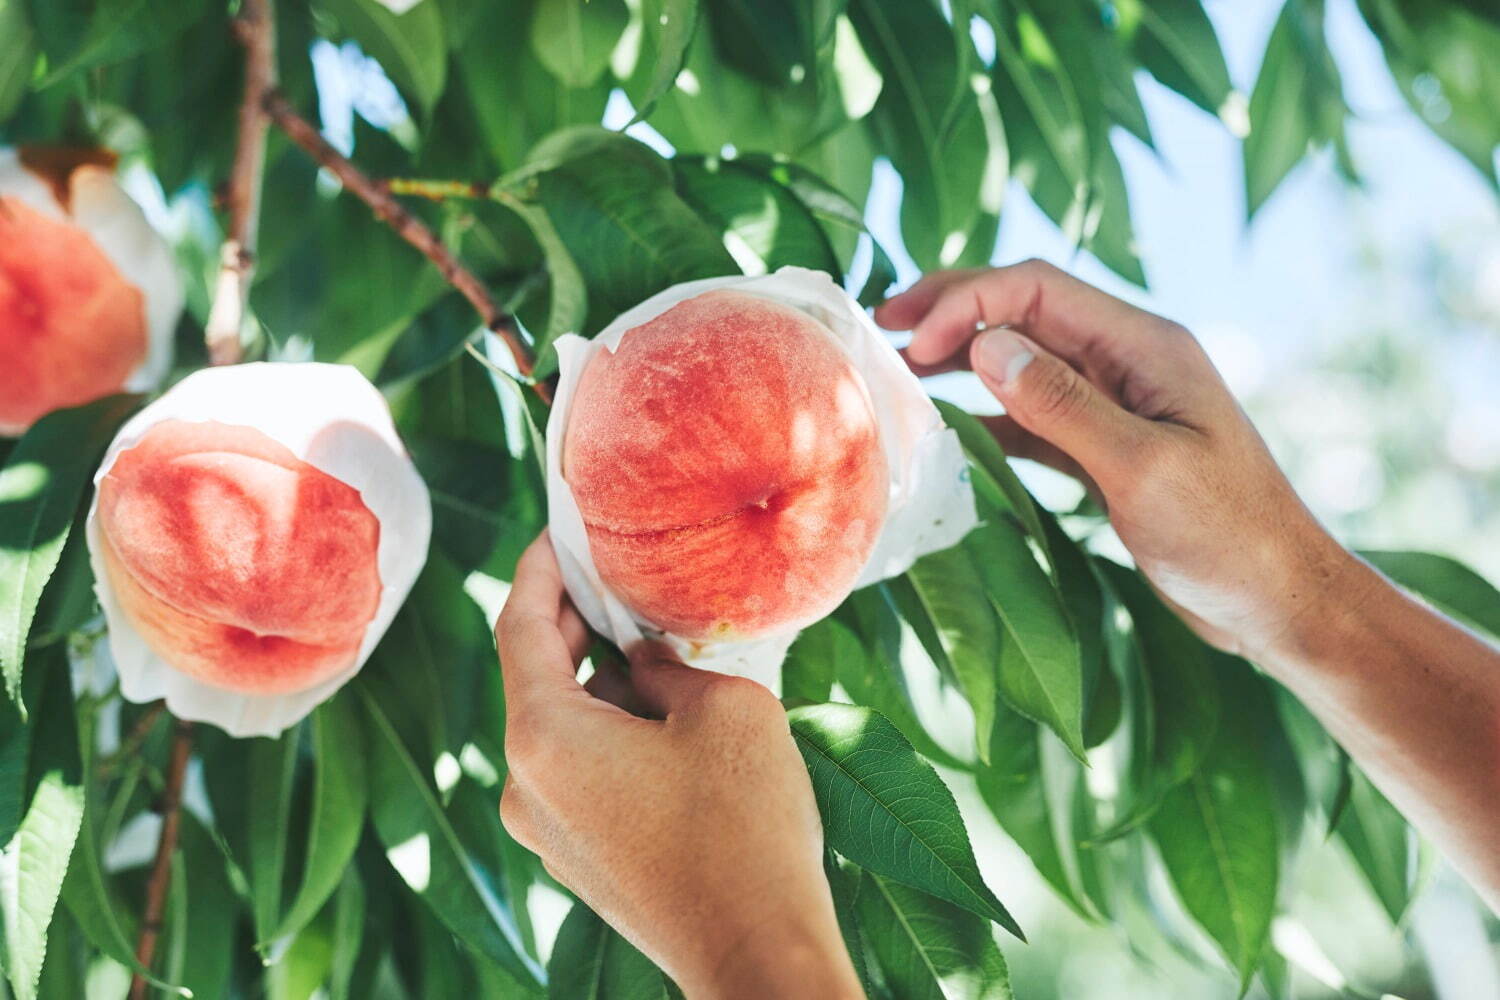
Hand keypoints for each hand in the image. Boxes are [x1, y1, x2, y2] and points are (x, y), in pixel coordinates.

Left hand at [494, 533, 863, 999]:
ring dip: (604, 688)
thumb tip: (641, 663)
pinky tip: (668, 726)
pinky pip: (580, 775)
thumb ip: (668, 667)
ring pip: (564, 730)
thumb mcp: (723, 709)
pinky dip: (611, 736)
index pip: (520, 626)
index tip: (560, 534)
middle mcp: (525, 787)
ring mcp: (547, 832)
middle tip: (624, 585)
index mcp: (545, 737)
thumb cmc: (745, 826)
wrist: (757, 954)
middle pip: (538, 680)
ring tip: (665, 658)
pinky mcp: (579, 862)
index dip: (540, 570)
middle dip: (580, 628)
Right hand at [877, 259, 1364, 661]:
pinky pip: (1033, 415)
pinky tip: (948, 427)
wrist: (1279, 600)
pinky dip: (988, 414)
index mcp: (1145, 345)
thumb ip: (1063, 404)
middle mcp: (1128, 360)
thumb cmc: (1226, 535)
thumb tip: (988, 347)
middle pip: (1025, 311)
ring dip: (963, 359)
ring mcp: (1117, 403)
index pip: (1037, 290)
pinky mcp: (1106, 448)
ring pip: (1024, 360)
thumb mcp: (1141, 468)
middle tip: (882, 328)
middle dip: (953, 312)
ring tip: (900, 368)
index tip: (911, 344)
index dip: (967, 303)